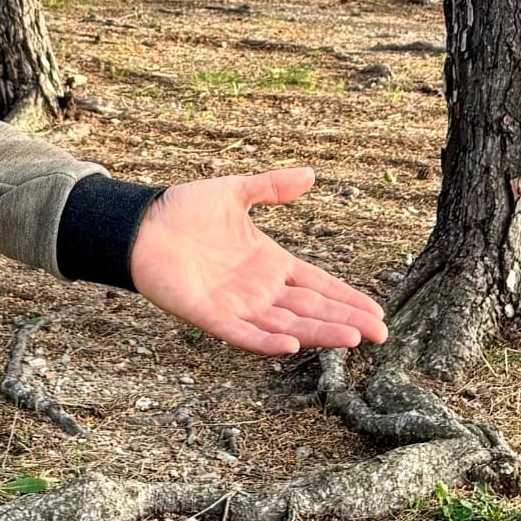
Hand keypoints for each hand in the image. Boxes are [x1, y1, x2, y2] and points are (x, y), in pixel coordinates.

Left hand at [128, 165, 387, 355]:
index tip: (378, 312)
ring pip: (286, 325)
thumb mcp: (234, 192)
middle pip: (310, 309)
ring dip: (318, 333)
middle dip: (344, 321)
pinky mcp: (209, 316)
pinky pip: (242, 334)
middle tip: (380, 333)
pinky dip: (266, 341)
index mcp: (268, 263)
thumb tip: (310, 174)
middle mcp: (258, 289)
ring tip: (352, 338)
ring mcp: (236, 305)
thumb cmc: (183, 210)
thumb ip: (271, 187)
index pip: (317, 284)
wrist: (140, 224)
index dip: (346, 298)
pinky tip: (292, 346)